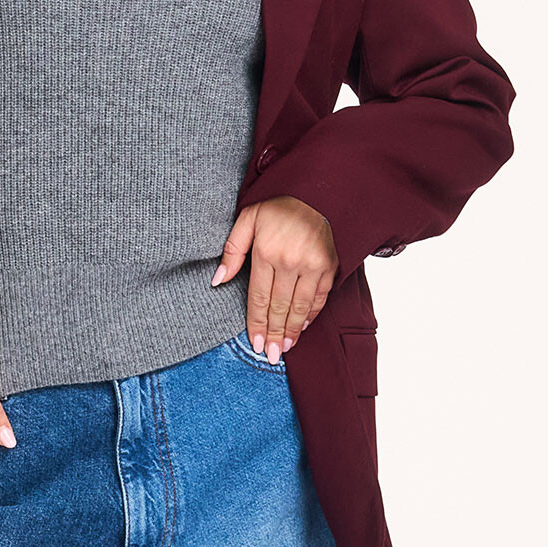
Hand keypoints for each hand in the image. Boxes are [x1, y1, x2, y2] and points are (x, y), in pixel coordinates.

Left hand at [212, 195, 335, 361]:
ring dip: (293, 330)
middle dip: (275, 334)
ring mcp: (312, 265)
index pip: (259, 297)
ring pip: (300, 307)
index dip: (257, 323)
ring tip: (286, 348)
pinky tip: (304, 326)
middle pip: (280, 307)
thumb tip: (218, 280)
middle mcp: (290, 261)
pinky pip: (320, 297)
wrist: (316, 191)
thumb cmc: (278, 206)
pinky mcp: (329, 266)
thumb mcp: (248, 219)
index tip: (256, 343)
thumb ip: (232, 250)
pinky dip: (312, 314)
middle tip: (272, 355)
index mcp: (266, 252)